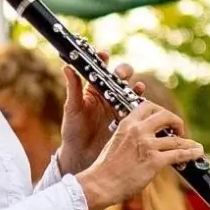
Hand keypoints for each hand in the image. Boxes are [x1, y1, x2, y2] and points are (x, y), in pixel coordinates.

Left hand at [56, 51, 145, 175]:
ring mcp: (118, 105)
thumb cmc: (73, 131)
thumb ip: (72, 88)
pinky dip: (141, 101)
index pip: (99, 69)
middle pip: (119, 76)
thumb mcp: (72, 109)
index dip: (102, 59)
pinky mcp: (127, 117)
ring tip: (136, 87)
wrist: (82, 155)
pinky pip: (137, 107)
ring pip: (130, 90)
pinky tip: (142, 99)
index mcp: (92, 89)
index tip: (104, 54)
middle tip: (121, 75)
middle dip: (123, 71)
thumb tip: (67, 66)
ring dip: (134, 85)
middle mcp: (107, 94)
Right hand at [74, 102, 202, 209]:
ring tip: (195, 146)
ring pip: (176, 139)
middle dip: (176, 122)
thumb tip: (146, 137)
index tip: (165, 120)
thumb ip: (130, 135)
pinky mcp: (154, 161)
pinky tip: (196, 154)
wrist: (99, 184)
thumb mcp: (116, 142)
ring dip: (189, 143)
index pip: (148, 106)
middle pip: (165, 116)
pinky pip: (179, 154)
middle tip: (179, 131)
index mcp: (127, 123)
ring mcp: (147, 145)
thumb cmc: (106, 168)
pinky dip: (190, 154)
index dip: (160, 111)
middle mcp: (138, 130)